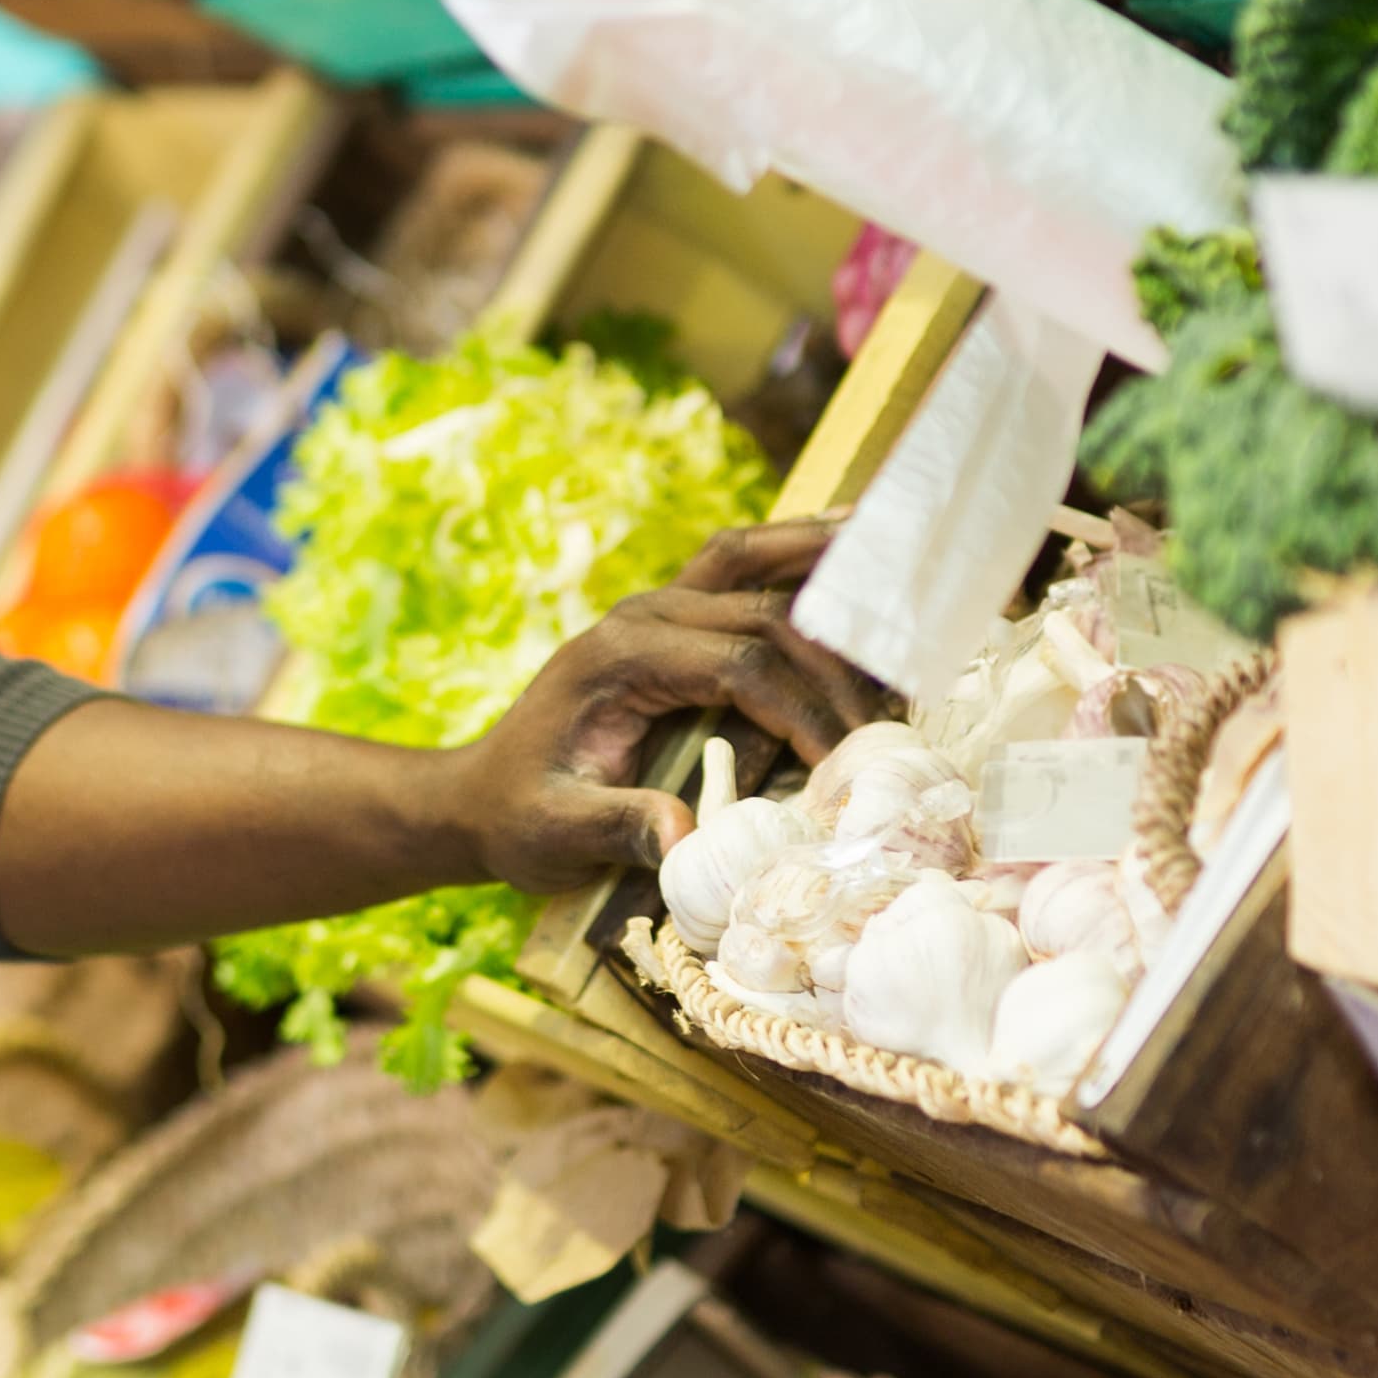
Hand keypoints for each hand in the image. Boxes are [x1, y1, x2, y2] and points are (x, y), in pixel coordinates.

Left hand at [431, 517, 895, 892]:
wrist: (480, 796)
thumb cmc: (519, 817)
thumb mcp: (556, 833)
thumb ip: (617, 828)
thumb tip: (684, 840)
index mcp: (618, 655)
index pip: (740, 664)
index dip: (803, 709)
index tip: (846, 763)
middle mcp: (642, 613)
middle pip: (764, 612)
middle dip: (835, 662)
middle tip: (893, 713)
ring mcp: (657, 604)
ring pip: (753, 560)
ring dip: (822, 560)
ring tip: (898, 557)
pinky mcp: (671, 617)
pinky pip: (740, 565)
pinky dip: (793, 550)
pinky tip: (847, 538)